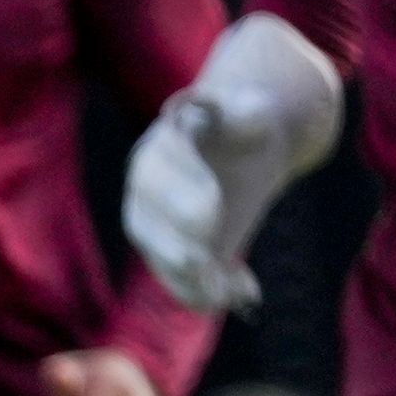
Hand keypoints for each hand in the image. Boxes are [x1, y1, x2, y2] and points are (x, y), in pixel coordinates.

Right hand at [125, 14, 342, 313]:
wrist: (249, 150)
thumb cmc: (247, 123)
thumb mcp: (250, 109)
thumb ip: (233, 108)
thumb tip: (197, 101)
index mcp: (159, 148)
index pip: (155, 173)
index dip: (180, 193)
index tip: (213, 207)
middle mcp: (146, 193)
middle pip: (145, 225)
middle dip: (175, 245)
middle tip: (205, 260)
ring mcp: (156, 228)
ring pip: (160, 261)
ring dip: (191, 283)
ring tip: (228, 292)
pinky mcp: (175, 255)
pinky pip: (182, 282)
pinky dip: (208, 294)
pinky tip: (246, 292)